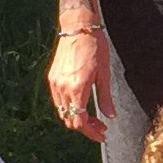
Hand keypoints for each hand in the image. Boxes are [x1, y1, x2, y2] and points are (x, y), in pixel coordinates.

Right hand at [47, 25, 111, 141]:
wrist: (78, 27)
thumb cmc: (95, 47)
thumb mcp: (104, 74)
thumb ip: (105, 98)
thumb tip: (110, 116)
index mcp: (77, 89)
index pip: (79, 122)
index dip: (91, 132)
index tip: (102, 135)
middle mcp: (62, 89)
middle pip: (69, 120)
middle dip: (85, 127)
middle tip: (101, 127)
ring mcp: (55, 83)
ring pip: (62, 112)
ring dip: (76, 118)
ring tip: (93, 117)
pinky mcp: (52, 78)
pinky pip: (58, 100)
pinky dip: (69, 107)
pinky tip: (82, 103)